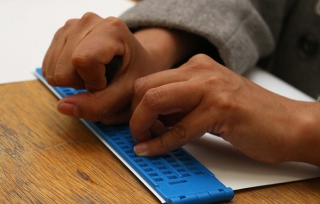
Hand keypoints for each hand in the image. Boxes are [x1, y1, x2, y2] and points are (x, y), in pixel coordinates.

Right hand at [42, 12, 206, 122]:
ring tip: (94, 74)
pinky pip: (48, 67)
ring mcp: (71, 26)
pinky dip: (66, 76)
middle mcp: (88, 21)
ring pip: (52, 70)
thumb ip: (97, 105)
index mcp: (111, 29)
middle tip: (102, 79)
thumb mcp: (125, 94)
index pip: (82, 61)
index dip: (92, 82)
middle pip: (63, 70)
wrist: (135, 60)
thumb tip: (62, 106)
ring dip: (73, 80)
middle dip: (81, 84)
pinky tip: (84, 70)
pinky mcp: (60, 34)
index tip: (108, 83)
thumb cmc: (134, 74)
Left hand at [130, 54, 317, 163]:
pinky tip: (152, 150)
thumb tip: (150, 120)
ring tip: (144, 141)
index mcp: (196, 67)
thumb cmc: (248, 116)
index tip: (136, 124)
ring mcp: (210, 88)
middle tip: (138, 133)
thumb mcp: (207, 103)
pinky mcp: (220, 108)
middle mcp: (201, 71)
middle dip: (133, 114)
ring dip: (141, 125)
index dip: (135, 105)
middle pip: (145, 87)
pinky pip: (179, 128)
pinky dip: (160, 143)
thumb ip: (180, 107)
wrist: (288, 124)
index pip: (149, 80)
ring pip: (155, 100)